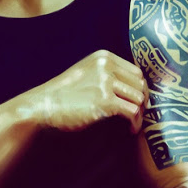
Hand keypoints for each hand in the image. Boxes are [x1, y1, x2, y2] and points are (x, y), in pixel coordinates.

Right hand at [20, 49, 147, 132]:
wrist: (44, 105)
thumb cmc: (64, 93)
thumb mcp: (86, 73)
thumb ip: (107, 73)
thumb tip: (133, 87)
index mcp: (103, 57)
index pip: (136, 72)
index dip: (139, 88)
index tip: (138, 101)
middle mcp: (106, 65)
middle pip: (140, 84)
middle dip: (142, 101)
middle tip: (138, 115)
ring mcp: (105, 82)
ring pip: (139, 98)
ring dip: (139, 114)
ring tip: (132, 124)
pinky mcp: (104, 100)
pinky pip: (132, 112)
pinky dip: (134, 123)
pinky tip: (130, 129)